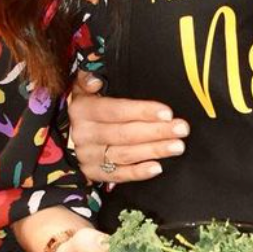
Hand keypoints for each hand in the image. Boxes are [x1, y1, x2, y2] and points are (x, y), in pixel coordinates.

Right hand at [67, 72, 188, 182]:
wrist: (70, 131)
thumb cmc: (90, 103)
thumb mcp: (85, 85)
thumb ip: (90, 76)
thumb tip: (95, 80)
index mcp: (82, 110)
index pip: (116, 111)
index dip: (142, 112)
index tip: (167, 113)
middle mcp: (83, 134)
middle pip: (124, 134)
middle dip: (157, 131)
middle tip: (181, 129)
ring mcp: (87, 155)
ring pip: (124, 155)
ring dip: (153, 151)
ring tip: (177, 146)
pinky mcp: (93, 172)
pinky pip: (117, 175)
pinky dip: (138, 173)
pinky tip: (157, 168)